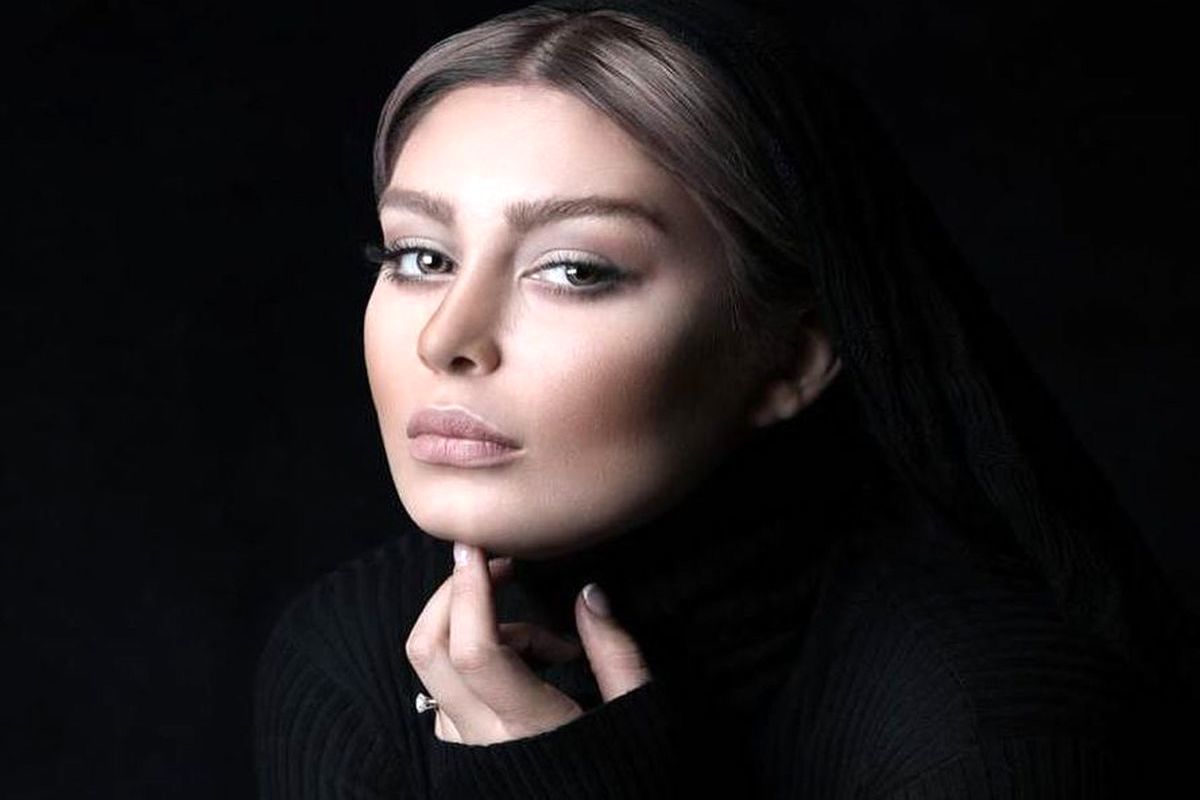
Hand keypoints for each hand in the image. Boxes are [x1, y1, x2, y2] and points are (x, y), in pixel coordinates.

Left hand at [404, 541, 652, 743]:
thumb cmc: (623, 776)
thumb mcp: (638, 716)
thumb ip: (615, 653)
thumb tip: (590, 593)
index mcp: (528, 728)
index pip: (477, 647)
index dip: (471, 589)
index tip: (480, 547)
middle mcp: (481, 741)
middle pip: (430, 648)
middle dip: (453, 592)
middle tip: (496, 568)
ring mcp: (461, 752)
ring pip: (434, 671)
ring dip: (474, 633)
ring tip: (542, 647)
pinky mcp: (456, 757)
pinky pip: (442, 695)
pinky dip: (470, 665)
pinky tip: (520, 673)